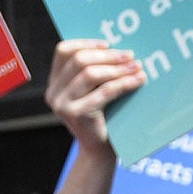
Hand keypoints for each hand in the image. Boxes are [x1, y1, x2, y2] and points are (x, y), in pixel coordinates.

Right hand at [46, 39, 144, 158]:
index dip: (86, 43)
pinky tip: (138, 80)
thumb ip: (93, 71)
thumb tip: (117, 46)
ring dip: (117, 68)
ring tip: (137, 67)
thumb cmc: (101, 116)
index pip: (63, 51)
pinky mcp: (77, 114)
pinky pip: (104, 91)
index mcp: (55, 83)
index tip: (108, 44)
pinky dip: (124, 83)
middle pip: (79, 60)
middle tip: (130, 55)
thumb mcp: (91, 91)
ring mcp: (63, 105)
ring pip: (90, 74)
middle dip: (108, 55)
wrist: (99, 150)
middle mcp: (54, 93)